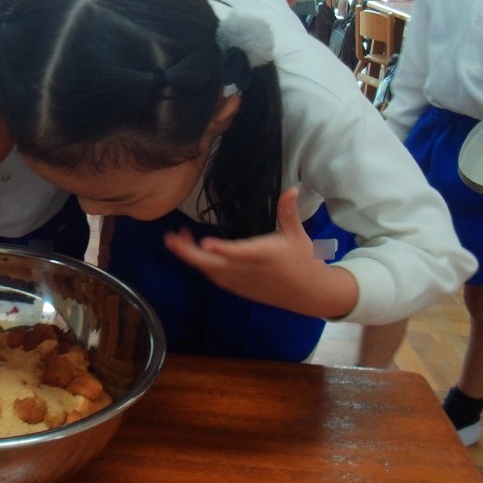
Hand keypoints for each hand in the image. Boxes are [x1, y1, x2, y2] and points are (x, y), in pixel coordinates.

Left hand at [162, 188, 357, 318]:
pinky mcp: (240, 290)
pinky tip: (195, 251)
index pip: (239, 252)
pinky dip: (202, 266)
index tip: (204, 242)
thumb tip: (292, 188)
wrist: (311, 294)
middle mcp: (249, 271)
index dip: (221, 249)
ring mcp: (242, 283)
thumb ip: (288, 212)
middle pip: (213, 265)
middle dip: (189, 253)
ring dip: (191, 257)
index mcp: (264, 255)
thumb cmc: (305, 260)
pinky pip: (216, 278)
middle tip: (171, 237)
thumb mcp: (298, 234)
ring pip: (210, 272)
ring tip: (177, 239)